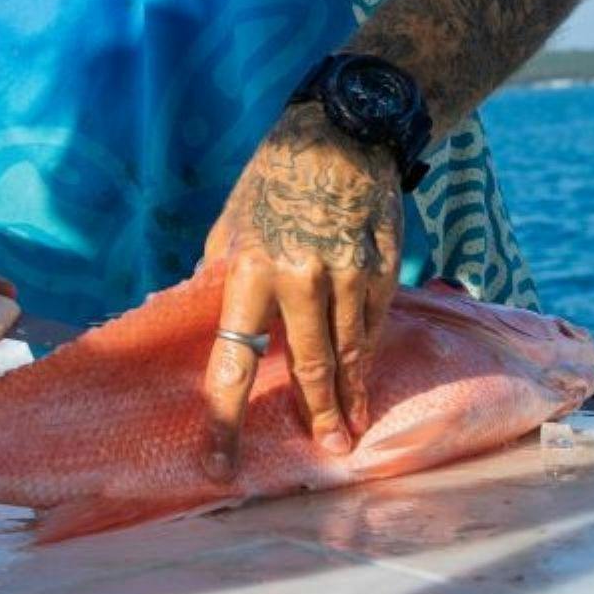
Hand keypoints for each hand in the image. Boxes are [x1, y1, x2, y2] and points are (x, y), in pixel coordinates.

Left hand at [200, 102, 402, 476]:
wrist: (341, 131)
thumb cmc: (274, 177)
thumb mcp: (231, 222)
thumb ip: (222, 274)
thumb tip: (210, 317)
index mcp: (250, 270)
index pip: (232, 359)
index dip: (224, 416)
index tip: (219, 463)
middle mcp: (301, 279)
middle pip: (308, 366)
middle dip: (316, 415)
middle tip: (326, 451)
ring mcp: (347, 275)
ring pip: (349, 351)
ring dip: (351, 394)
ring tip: (352, 427)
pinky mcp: (383, 268)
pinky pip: (374, 323)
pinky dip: (368, 350)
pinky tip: (366, 372)